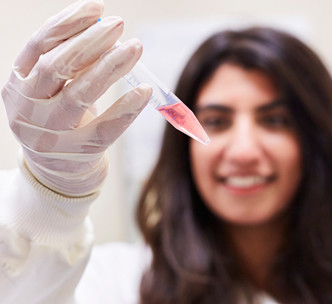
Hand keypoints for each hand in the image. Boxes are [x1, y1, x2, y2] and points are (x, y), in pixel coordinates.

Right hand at [1, 0, 151, 195]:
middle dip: (91, 41)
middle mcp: (27, 109)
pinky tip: (144, 90)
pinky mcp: (78, 154)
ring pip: (80, 94)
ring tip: (135, 47)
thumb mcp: (53, 90)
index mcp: (17, 85)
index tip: (97, 8)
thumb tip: (104, 33)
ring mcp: (51, 135)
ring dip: (111, 66)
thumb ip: (71, 64)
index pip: (39, 46)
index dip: (68, 23)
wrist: (57, 172)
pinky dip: (126, 107)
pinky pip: (106, 128)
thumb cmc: (59, 120)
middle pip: (57, 66)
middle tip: (119, 25)